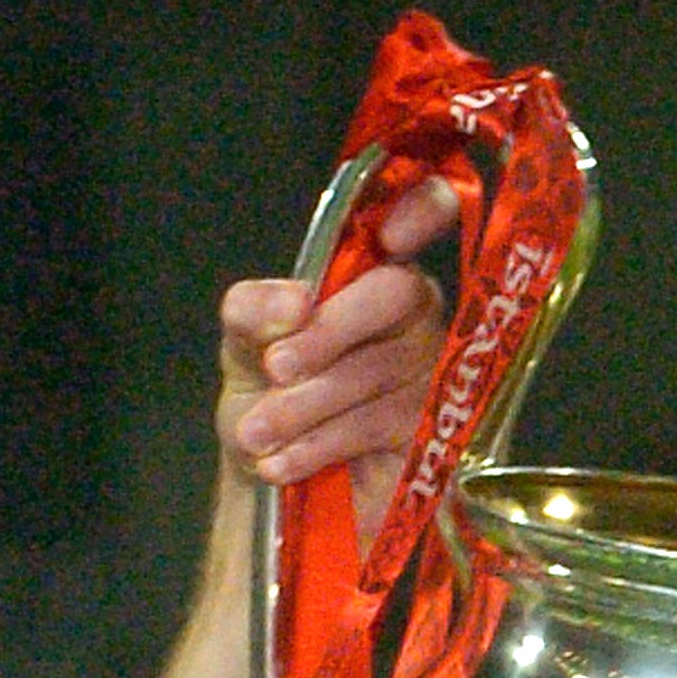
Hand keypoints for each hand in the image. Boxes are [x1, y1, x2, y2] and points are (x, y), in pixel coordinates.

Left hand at [216, 175, 461, 545]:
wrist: (273, 468)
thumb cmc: (265, 392)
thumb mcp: (244, 341)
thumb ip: (254, 309)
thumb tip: (296, 302)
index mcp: (371, 273)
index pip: (426, 215)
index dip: (424, 209)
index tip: (393, 236)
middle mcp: (415, 314)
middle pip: (394, 296)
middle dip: (329, 332)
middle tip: (275, 368)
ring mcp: (431, 373)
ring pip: (377, 370)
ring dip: (305, 405)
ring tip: (257, 432)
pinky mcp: (432, 433)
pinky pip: (377, 426)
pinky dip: (319, 443)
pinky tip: (280, 459)